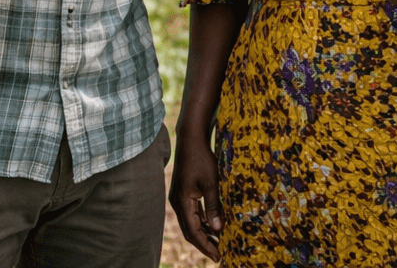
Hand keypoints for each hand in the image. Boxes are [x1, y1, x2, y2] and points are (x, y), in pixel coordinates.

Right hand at [169, 132, 222, 259]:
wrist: (190, 140)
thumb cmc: (202, 159)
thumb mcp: (211, 182)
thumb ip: (213, 206)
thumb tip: (218, 229)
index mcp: (182, 201)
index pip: (193, 232)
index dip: (206, 245)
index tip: (218, 255)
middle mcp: (177, 202)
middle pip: (189, 231)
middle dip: (204, 243)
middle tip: (219, 253)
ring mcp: (178, 197)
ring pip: (190, 223)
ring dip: (203, 233)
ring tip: (219, 241)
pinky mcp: (182, 193)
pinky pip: (191, 213)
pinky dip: (201, 221)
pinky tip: (212, 225)